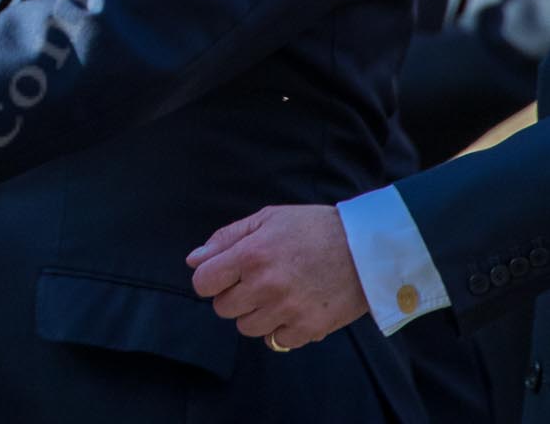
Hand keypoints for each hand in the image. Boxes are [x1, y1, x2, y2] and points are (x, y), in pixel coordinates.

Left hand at [186, 204, 368, 348]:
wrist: (367, 248)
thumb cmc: (313, 228)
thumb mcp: (267, 219)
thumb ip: (225, 239)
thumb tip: (194, 260)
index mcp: (250, 255)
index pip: (203, 283)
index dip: (209, 279)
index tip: (223, 275)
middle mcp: (265, 285)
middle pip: (223, 309)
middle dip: (233, 296)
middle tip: (254, 282)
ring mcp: (288, 310)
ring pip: (247, 327)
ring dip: (255, 314)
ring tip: (275, 295)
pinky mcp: (310, 328)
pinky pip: (276, 341)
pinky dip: (280, 330)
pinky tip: (293, 309)